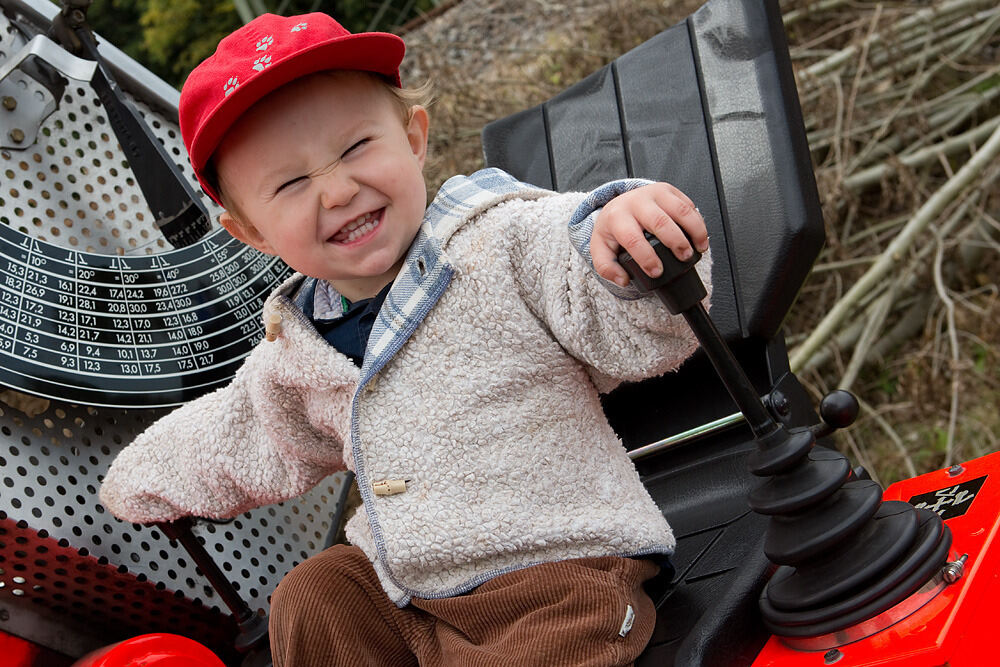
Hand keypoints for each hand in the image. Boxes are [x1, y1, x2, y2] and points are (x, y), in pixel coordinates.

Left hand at [590, 183, 708, 286]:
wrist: (618, 204)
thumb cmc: (613, 229)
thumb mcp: (601, 249)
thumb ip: (606, 268)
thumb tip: (622, 280)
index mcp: (617, 217)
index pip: (633, 239)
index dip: (647, 258)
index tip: (657, 272)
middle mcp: (636, 202)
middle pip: (659, 221)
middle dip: (676, 242)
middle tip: (684, 258)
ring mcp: (653, 193)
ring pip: (679, 209)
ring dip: (694, 230)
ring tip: (700, 248)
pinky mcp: (668, 190)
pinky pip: (687, 203)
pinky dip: (698, 221)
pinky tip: (700, 236)